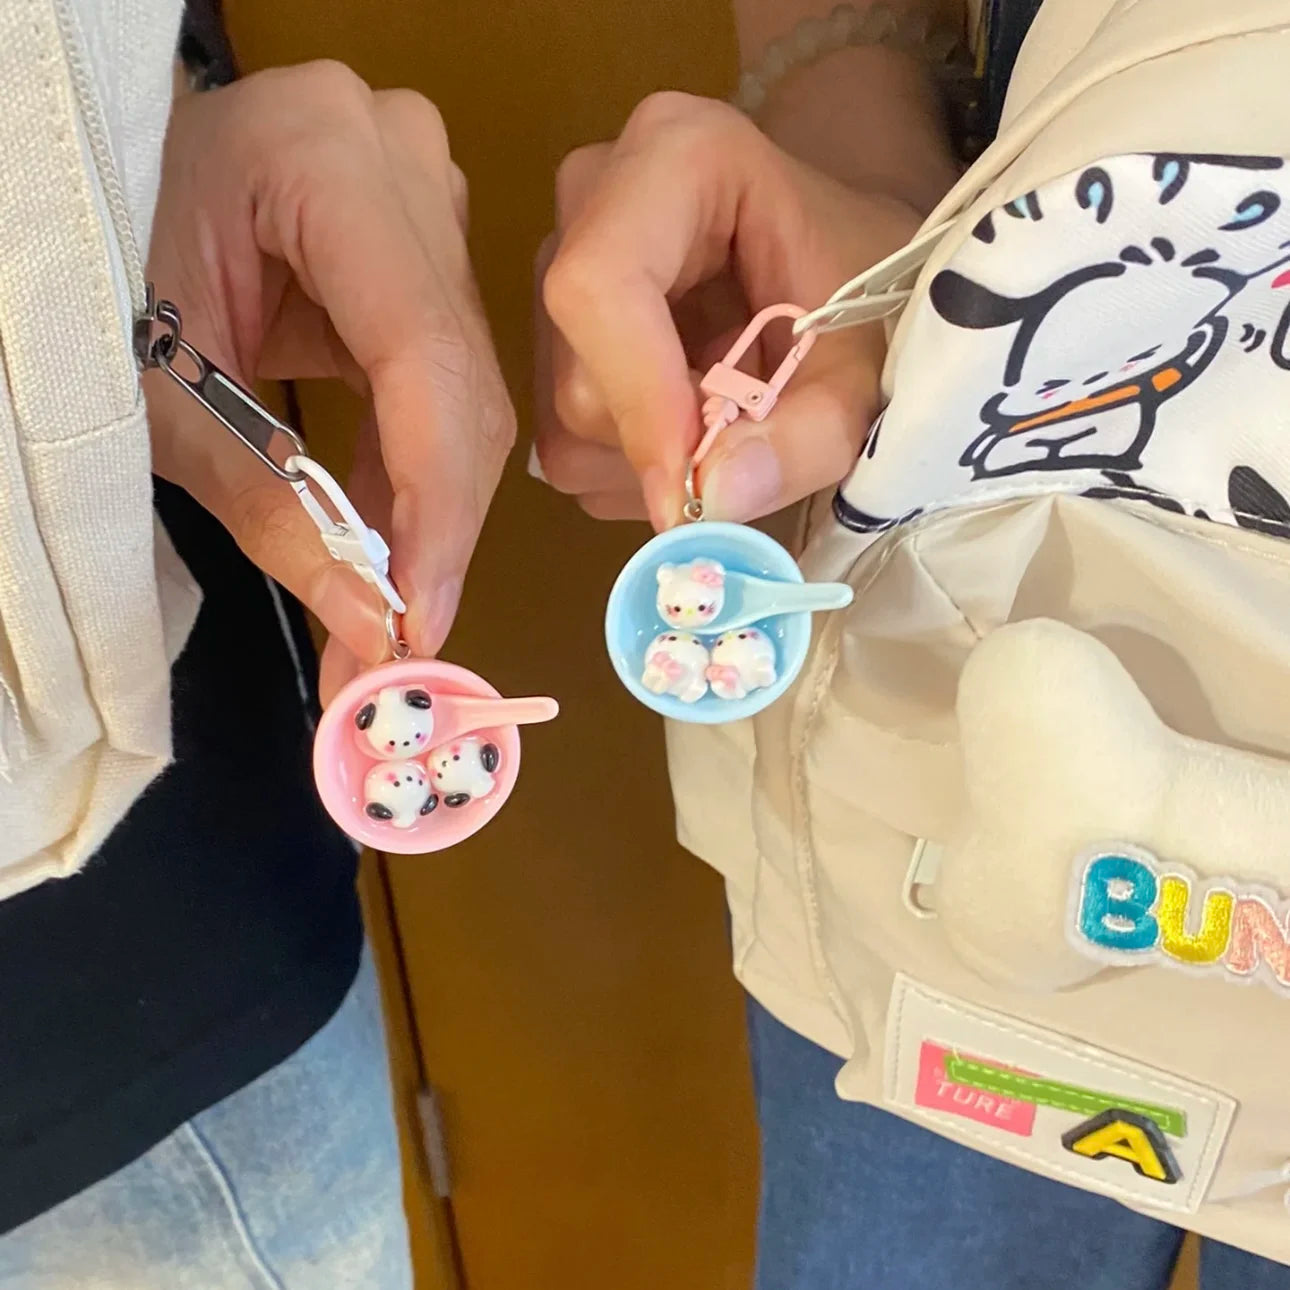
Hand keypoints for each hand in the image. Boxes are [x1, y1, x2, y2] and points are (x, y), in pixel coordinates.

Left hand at [145, 62, 513, 698]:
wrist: (117, 187)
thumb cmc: (107, 266)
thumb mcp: (166, 392)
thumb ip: (269, 506)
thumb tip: (370, 628)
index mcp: (321, 156)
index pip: (423, 354)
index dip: (432, 502)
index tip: (420, 620)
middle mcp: (401, 160)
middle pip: (462, 383)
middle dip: (434, 527)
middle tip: (400, 642)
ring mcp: (427, 193)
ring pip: (470, 391)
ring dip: (429, 508)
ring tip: (380, 603)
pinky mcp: (431, 241)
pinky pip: (450, 379)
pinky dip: (415, 467)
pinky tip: (381, 533)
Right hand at [536, 92, 921, 529]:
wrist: (843, 260)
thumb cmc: (866, 289)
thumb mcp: (867, 369)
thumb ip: (809, 434)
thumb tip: (709, 500)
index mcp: (674, 157)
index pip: (600, 284)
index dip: (639, 397)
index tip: (692, 486)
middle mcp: (590, 202)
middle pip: (582, 375)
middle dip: (667, 442)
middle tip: (754, 444)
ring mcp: (556, 269)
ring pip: (567, 423)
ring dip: (657, 464)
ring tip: (735, 426)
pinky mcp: (548, 337)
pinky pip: (566, 447)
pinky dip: (638, 471)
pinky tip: (696, 431)